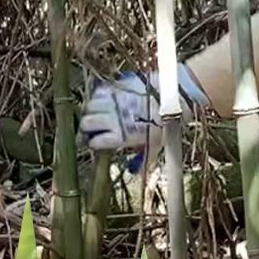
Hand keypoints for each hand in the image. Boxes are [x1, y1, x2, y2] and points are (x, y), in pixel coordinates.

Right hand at [78, 64, 206, 160]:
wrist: (172, 97)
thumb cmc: (166, 124)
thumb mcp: (155, 145)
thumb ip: (142, 158)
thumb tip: (134, 170)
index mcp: (121, 136)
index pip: (95, 142)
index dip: (93, 143)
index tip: (95, 142)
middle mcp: (112, 119)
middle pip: (86, 123)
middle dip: (86, 127)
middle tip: (91, 128)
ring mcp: (112, 102)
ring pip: (88, 106)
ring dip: (90, 111)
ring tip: (96, 113)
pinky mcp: (115, 87)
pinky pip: (98, 91)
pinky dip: (97, 96)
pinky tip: (103, 100)